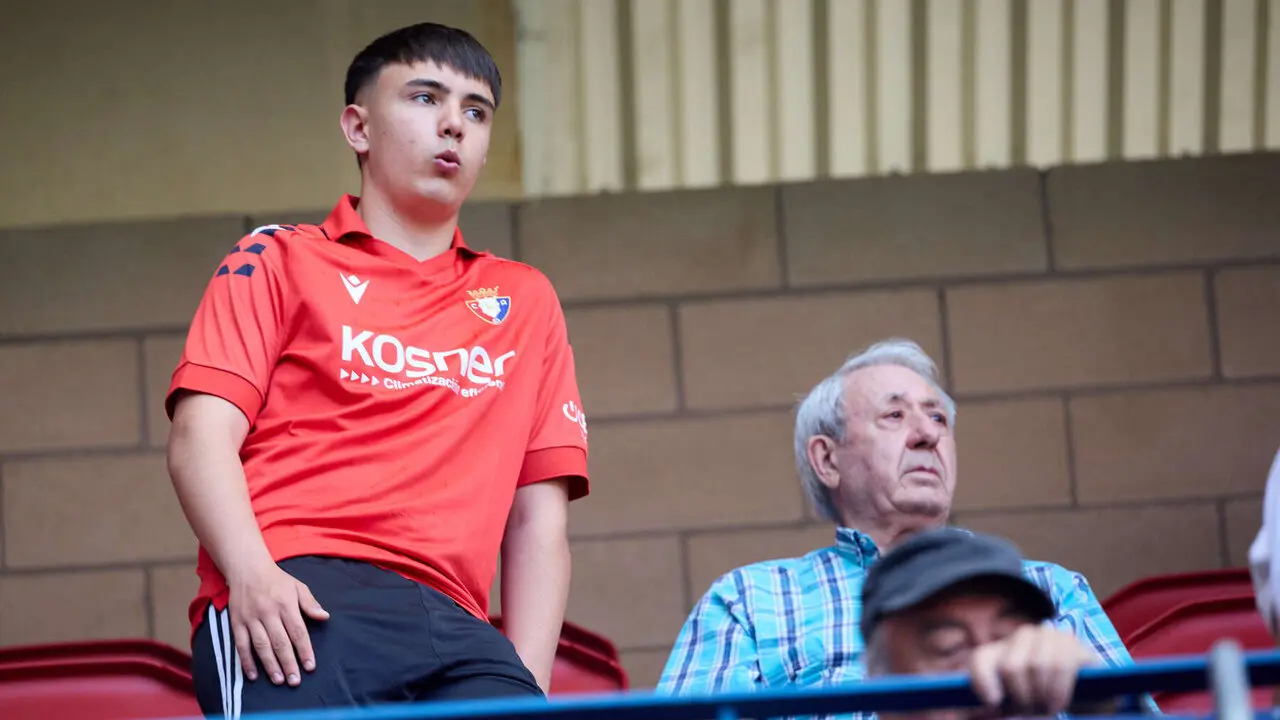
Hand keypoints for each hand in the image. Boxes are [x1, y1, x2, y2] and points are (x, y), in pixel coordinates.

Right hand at [227, 561, 329, 685]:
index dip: (304, 650)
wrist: (247, 569)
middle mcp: (268, 612)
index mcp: (286, 604)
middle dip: (288, 663)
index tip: (310, 666)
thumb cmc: (277, 580)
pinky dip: (246, 661)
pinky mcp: (237, 623)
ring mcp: (251, 618)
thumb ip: (310, 603)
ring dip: (270, 665)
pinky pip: (241, 645)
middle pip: (280, 642)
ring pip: (261, 646)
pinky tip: (253, 675)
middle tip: (295, 681)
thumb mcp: (297, 586)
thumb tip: (324, 617)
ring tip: (279, 681)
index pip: (298, 631)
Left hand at [968, 624, 1100, 715]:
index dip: (982, 682)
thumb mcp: (1016, 702)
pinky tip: (1058, 703)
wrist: (1085, 691)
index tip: (993, 702)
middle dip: (1022, 697)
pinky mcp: (1072, 642)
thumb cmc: (1041, 697)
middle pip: (1011, 667)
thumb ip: (999, 705)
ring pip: (1037, 665)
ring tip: (1047, 709)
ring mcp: (1048, 635)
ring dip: (1043, 695)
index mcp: (1001, 650)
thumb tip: (990, 706)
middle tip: (1031, 710)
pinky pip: (1060, 664)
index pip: (981, 659)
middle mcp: (1022, 636)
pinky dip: (1058, 691)